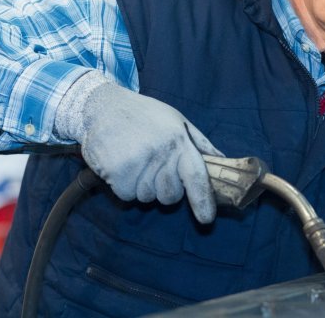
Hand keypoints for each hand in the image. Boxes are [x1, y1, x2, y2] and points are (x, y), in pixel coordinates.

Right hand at [57, 77, 222, 222]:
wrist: (103, 105)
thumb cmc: (145, 114)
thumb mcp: (177, 120)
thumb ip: (199, 143)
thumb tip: (221, 160)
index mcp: (179, 140)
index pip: (196, 176)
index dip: (203, 201)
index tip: (207, 219)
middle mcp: (161, 152)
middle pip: (170, 196)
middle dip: (164, 189)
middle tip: (155, 168)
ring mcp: (138, 163)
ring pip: (147, 197)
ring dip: (142, 186)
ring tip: (136, 160)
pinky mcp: (116, 171)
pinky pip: (127, 196)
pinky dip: (124, 186)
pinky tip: (121, 164)